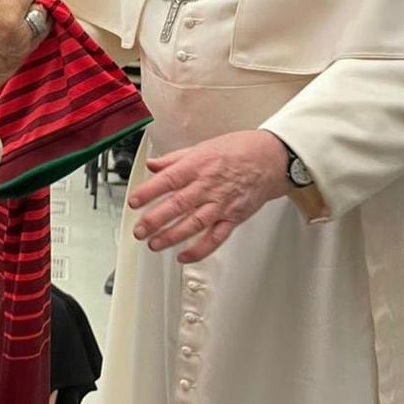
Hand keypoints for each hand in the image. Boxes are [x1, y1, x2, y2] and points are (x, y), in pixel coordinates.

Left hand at [128, 130, 288, 262]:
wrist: (270, 159)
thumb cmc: (237, 151)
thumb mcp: (201, 147)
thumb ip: (173, 160)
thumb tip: (152, 165)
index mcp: (197, 166)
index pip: (167, 180)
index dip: (149, 192)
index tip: (134, 201)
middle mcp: (208, 186)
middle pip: (177, 205)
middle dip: (155, 220)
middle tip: (139, 230)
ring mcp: (221, 204)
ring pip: (193, 224)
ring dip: (172, 236)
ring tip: (154, 244)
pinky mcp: (233, 218)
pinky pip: (215, 238)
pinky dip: (200, 250)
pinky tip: (184, 256)